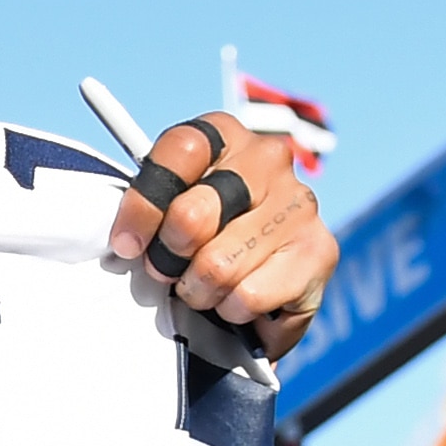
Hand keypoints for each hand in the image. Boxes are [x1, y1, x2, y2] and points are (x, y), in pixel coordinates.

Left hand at [106, 112, 330, 351]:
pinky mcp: (320, 251)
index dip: (144, 205)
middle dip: (168, 258)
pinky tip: (242, 300)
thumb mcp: (168, 209)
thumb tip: (126, 243)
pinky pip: (248, 297)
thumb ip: (149, 209)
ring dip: (201, 292)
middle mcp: (268, 159)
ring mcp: (299, 203)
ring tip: (210, 287)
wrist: (263, 283)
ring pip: (218, 267)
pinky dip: (234, 311)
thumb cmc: (202, 238)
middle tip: (170, 270)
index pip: (179, 151)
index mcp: (223, 134)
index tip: (128, 243)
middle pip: (192, 216)